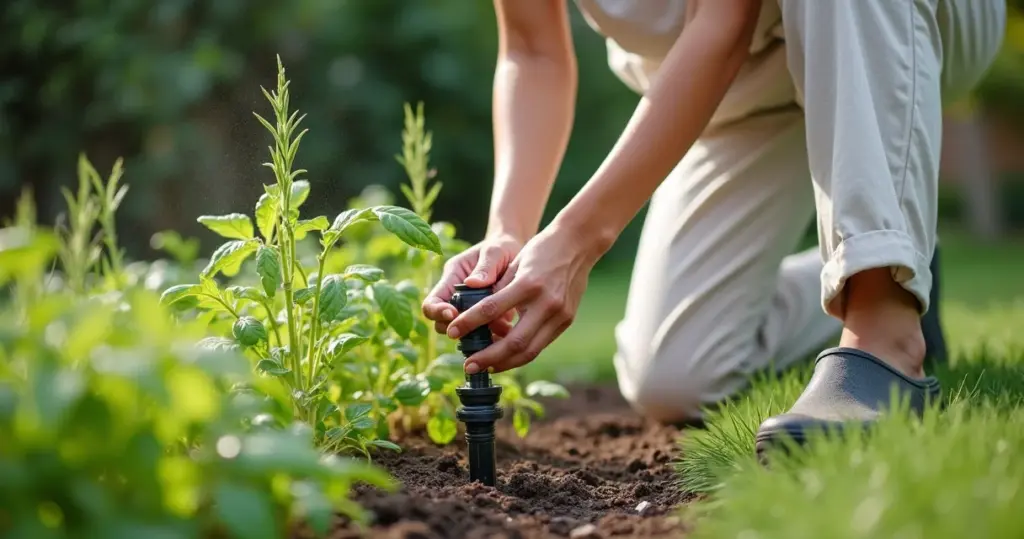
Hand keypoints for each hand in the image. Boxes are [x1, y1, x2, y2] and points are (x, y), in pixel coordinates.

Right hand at [421, 234, 521, 336]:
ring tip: (499, 329)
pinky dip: (494, 335)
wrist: (516, 252)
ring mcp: (470, 308)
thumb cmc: (501, 247)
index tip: (454, 314)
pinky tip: (508, 330)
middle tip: (478, 327)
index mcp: (452, 277)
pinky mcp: (485, 317)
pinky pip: (483, 333)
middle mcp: (456, 296)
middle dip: (458, 328)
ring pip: (464, 331)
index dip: (437, 312)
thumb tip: (472, 283)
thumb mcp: (495, 252)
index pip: (432, 301)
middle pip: (443, 323)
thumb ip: (485, 267)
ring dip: (478, 335)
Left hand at [444, 225, 597, 373]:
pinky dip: (521, 354)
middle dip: (488, 357)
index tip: (453, 332)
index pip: (491, 309)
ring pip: (530, 351)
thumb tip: (474, 315)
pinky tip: (506, 357)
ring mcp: (560, 315)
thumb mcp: (514, 263)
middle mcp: (546, 303)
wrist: (578, 244)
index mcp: (528, 284)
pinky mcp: (566, 321)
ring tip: (485, 367)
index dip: (469, 323)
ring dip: (505, 363)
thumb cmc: (541, 250)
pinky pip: (541, 344)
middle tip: (468, 365)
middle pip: (514, 342)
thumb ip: (496, 289)